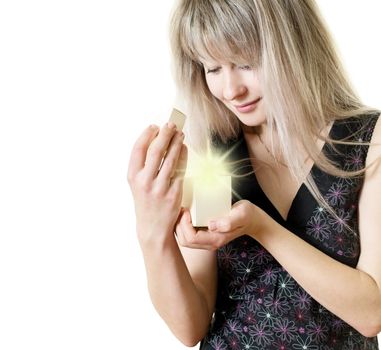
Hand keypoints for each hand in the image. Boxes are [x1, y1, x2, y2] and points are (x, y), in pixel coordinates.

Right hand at [128, 123, 186, 246]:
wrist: (153, 227)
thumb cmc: (145, 201)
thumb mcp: (137, 183)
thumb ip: (143, 164)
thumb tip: (156, 140)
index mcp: (133, 176)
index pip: (138, 149)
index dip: (147, 134)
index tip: (154, 126)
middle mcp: (145, 181)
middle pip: (156, 150)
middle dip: (165, 134)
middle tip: (171, 124)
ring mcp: (160, 188)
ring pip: (171, 158)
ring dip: (176, 142)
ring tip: (180, 134)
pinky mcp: (174, 194)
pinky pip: (181, 170)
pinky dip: (184, 156)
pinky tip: (184, 148)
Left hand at [175, 200, 263, 249]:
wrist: (252, 219)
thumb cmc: (247, 215)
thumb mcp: (241, 215)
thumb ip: (229, 221)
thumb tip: (212, 225)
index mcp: (216, 239)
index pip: (192, 238)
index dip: (184, 225)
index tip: (186, 210)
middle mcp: (210, 243)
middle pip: (184, 241)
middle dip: (178, 226)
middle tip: (181, 209)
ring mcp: (207, 241)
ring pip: (184, 239)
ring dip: (178, 226)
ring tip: (181, 211)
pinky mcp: (205, 235)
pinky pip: (188, 235)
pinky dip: (182, 226)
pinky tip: (184, 214)